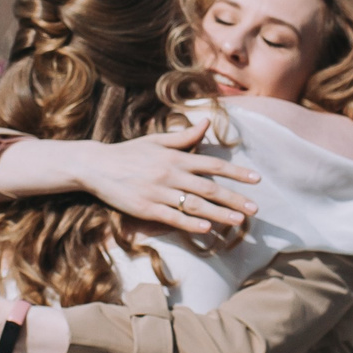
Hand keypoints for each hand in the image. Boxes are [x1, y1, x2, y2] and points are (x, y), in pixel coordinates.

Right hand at [58, 120, 260, 231]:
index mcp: (175, 157)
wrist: (95, 166)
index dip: (236, 172)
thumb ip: (184, 136)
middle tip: (255, 209)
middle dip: (234, 199)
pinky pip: (172, 217)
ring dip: (219, 213)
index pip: (213, 165)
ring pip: (194, 204)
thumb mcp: (156, 140)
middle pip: (209, 187)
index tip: (256, 180)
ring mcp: (158, 192)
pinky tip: (206, 229)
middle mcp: (170, 173)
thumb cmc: (128, 153)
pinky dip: (190, 223)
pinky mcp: (145, 208)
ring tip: (238, 222)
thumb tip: (207, 123)